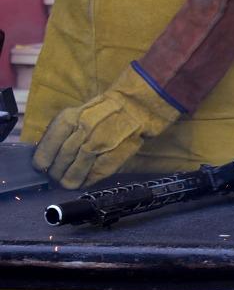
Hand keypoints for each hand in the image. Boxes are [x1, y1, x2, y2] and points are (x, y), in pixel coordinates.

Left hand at [32, 67, 181, 188]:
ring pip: (75, 172)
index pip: (47, 149)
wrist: (135, 107)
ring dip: (68, 181)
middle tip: (55, 177)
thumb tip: (46, 156)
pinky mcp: (114, 155)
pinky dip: (86, 181)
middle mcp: (82, 132)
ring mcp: (99, 145)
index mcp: (69, 119)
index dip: (42, 163)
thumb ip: (61, 133)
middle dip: (55, 174)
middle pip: (60, 162)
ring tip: (67, 182)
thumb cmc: (102, 111)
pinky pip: (94, 174)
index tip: (42, 168)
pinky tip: (83, 182)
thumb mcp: (76, 114)